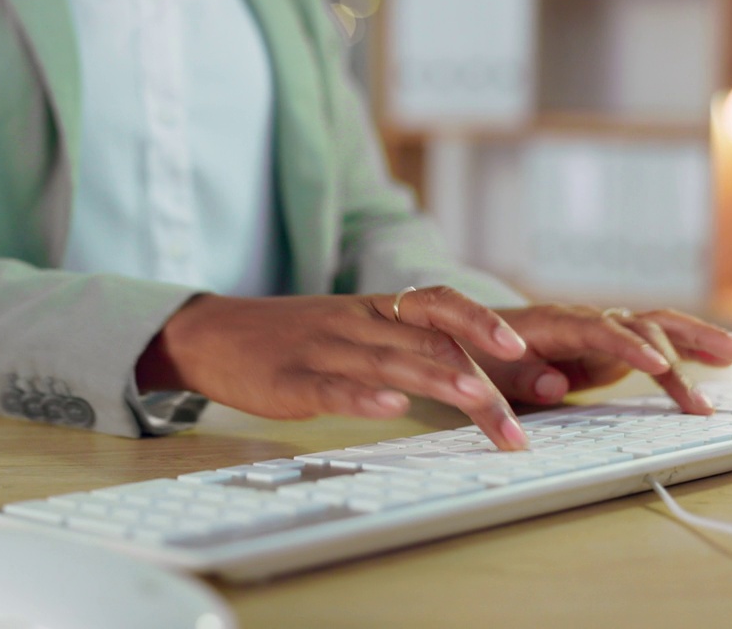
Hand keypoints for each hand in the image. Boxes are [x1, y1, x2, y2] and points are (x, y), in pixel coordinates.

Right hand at [136, 287, 531, 449]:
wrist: (211, 334)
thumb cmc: (289, 339)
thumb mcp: (350, 331)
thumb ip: (402, 348)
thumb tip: (470, 376)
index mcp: (373, 311)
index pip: (439, 305)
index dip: (481, 321)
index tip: (520, 348)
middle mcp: (355, 324)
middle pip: (429, 345)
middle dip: (482, 383)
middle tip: (516, 426)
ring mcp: (322, 350)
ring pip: (389, 362)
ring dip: (437, 381)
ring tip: (477, 400)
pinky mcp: (289, 380)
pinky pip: (330, 386)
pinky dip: (362, 398)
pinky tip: (389, 409)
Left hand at [463, 305, 731, 413]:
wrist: (479, 341)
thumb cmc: (483, 355)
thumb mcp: (491, 372)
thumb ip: (522, 379)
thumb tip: (556, 385)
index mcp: (555, 323)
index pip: (601, 330)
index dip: (632, 347)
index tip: (661, 365)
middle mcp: (588, 321)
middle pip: (642, 322)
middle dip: (683, 341)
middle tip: (722, 363)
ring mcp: (604, 332)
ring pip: (658, 327)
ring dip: (699, 339)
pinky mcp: (614, 348)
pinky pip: (658, 343)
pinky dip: (691, 348)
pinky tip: (725, 358)